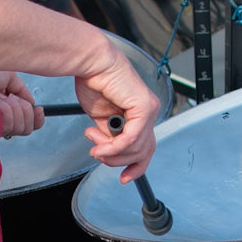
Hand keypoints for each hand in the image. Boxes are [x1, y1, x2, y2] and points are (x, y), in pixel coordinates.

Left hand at [0, 71, 40, 138]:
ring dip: (14, 108)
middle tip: (12, 97)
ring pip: (18, 126)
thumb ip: (22, 90)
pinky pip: (8, 121)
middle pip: (25, 129)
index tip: (39, 110)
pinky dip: (6, 108)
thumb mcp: (8, 76)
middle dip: (26, 111)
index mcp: (4, 111)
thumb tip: (32, 104)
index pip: (27, 125)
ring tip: (0, 96)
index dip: (37, 121)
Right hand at [73, 45, 161, 183]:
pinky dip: (114, 146)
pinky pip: (132, 139)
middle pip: (142, 153)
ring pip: (136, 149)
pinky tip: (101, 145)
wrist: (92, 63)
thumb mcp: (102, 118)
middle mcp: (149, 112)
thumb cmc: (94, 82)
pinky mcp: (145, 107)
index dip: (136, 167)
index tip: (124, 178)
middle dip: (116, 160)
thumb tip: (109, 149)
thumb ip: (110, 135)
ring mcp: (149, 109)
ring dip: (110, 152)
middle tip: (97, 152)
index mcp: (140, 115)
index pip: (146, 148)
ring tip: (94, 143)